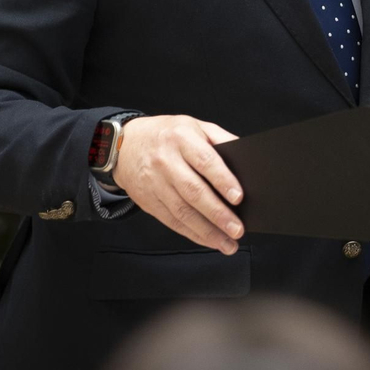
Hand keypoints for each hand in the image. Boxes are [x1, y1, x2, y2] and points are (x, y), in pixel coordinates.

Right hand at [114, 115, 244, 253]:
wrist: (124, 146)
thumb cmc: (166, 135)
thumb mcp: (194, 125)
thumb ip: (220, 139)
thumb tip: (245, 158)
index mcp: (181, 139)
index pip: (205, 161)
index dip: (223, 180)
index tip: (239, 197)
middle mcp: (166, 162)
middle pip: (194, 191)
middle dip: (218, 214)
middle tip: (237, 229)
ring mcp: (155, 183)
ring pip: (182, 212)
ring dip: (207, 231)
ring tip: (227, 243)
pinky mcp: (148, 202)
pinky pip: (172, 221)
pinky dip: (192, 234)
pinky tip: (208, 240)